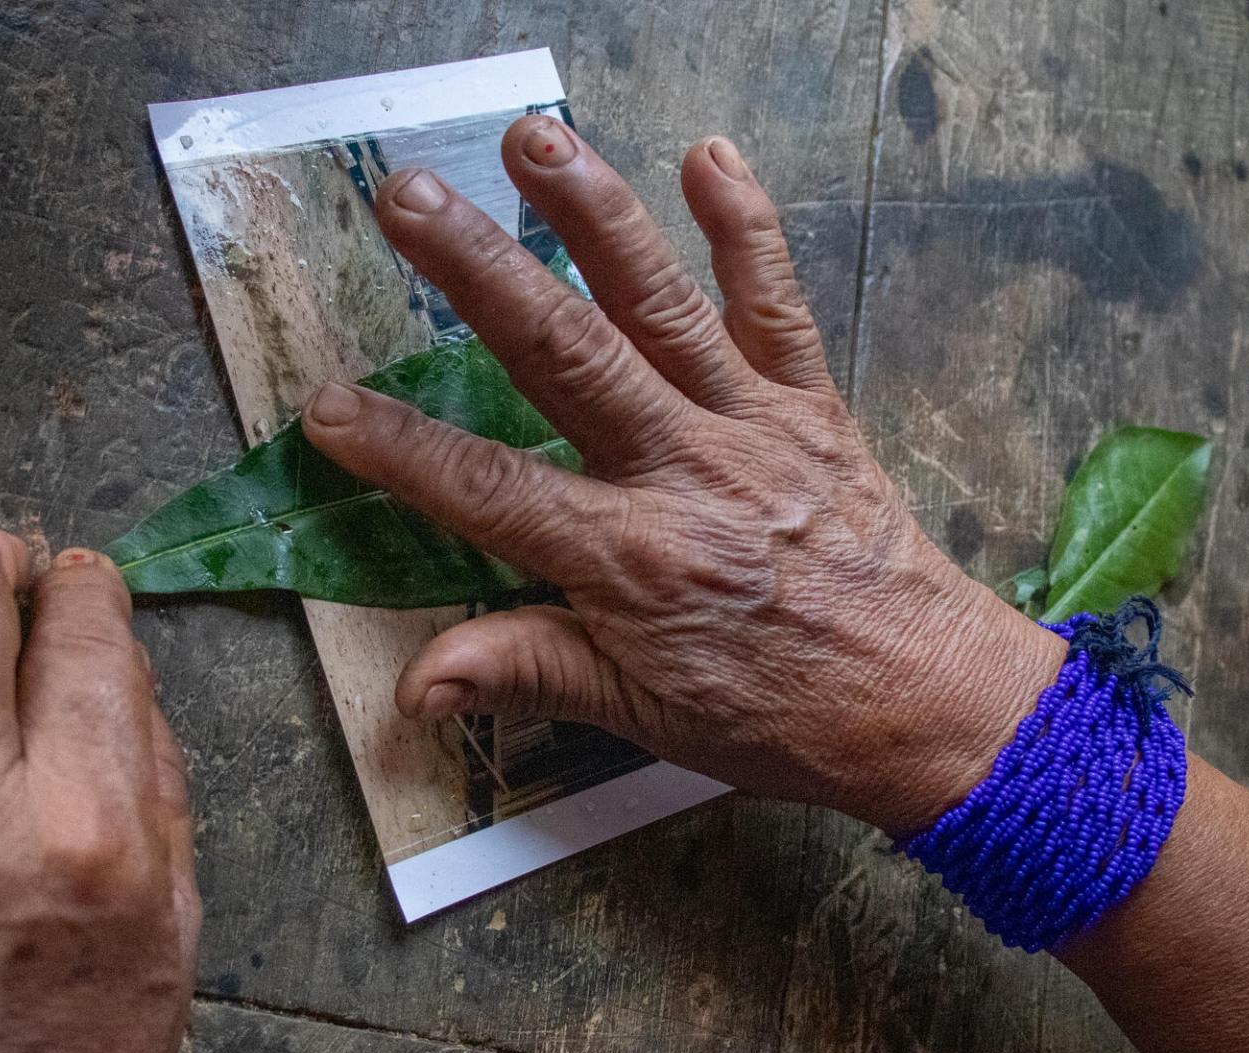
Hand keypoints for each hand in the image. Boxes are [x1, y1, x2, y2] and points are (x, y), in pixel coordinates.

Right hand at [303, 119, 1064, 833]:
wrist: (924, 701)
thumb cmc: (779, 716)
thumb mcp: (642, 716)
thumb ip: (528, 674)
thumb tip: (414, 686)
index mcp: (632, 562)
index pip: (491, 492)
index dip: (400, 450)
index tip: (325, 404)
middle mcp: (684, 475)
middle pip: (564, 357)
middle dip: (479, 272)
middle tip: (408, 198)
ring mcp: (751, 427)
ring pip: (658, 306)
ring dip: (594, 215)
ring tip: (534, 141)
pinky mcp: (809, 403)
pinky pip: (775, 303)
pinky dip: (745, 227)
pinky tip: (707, 153)